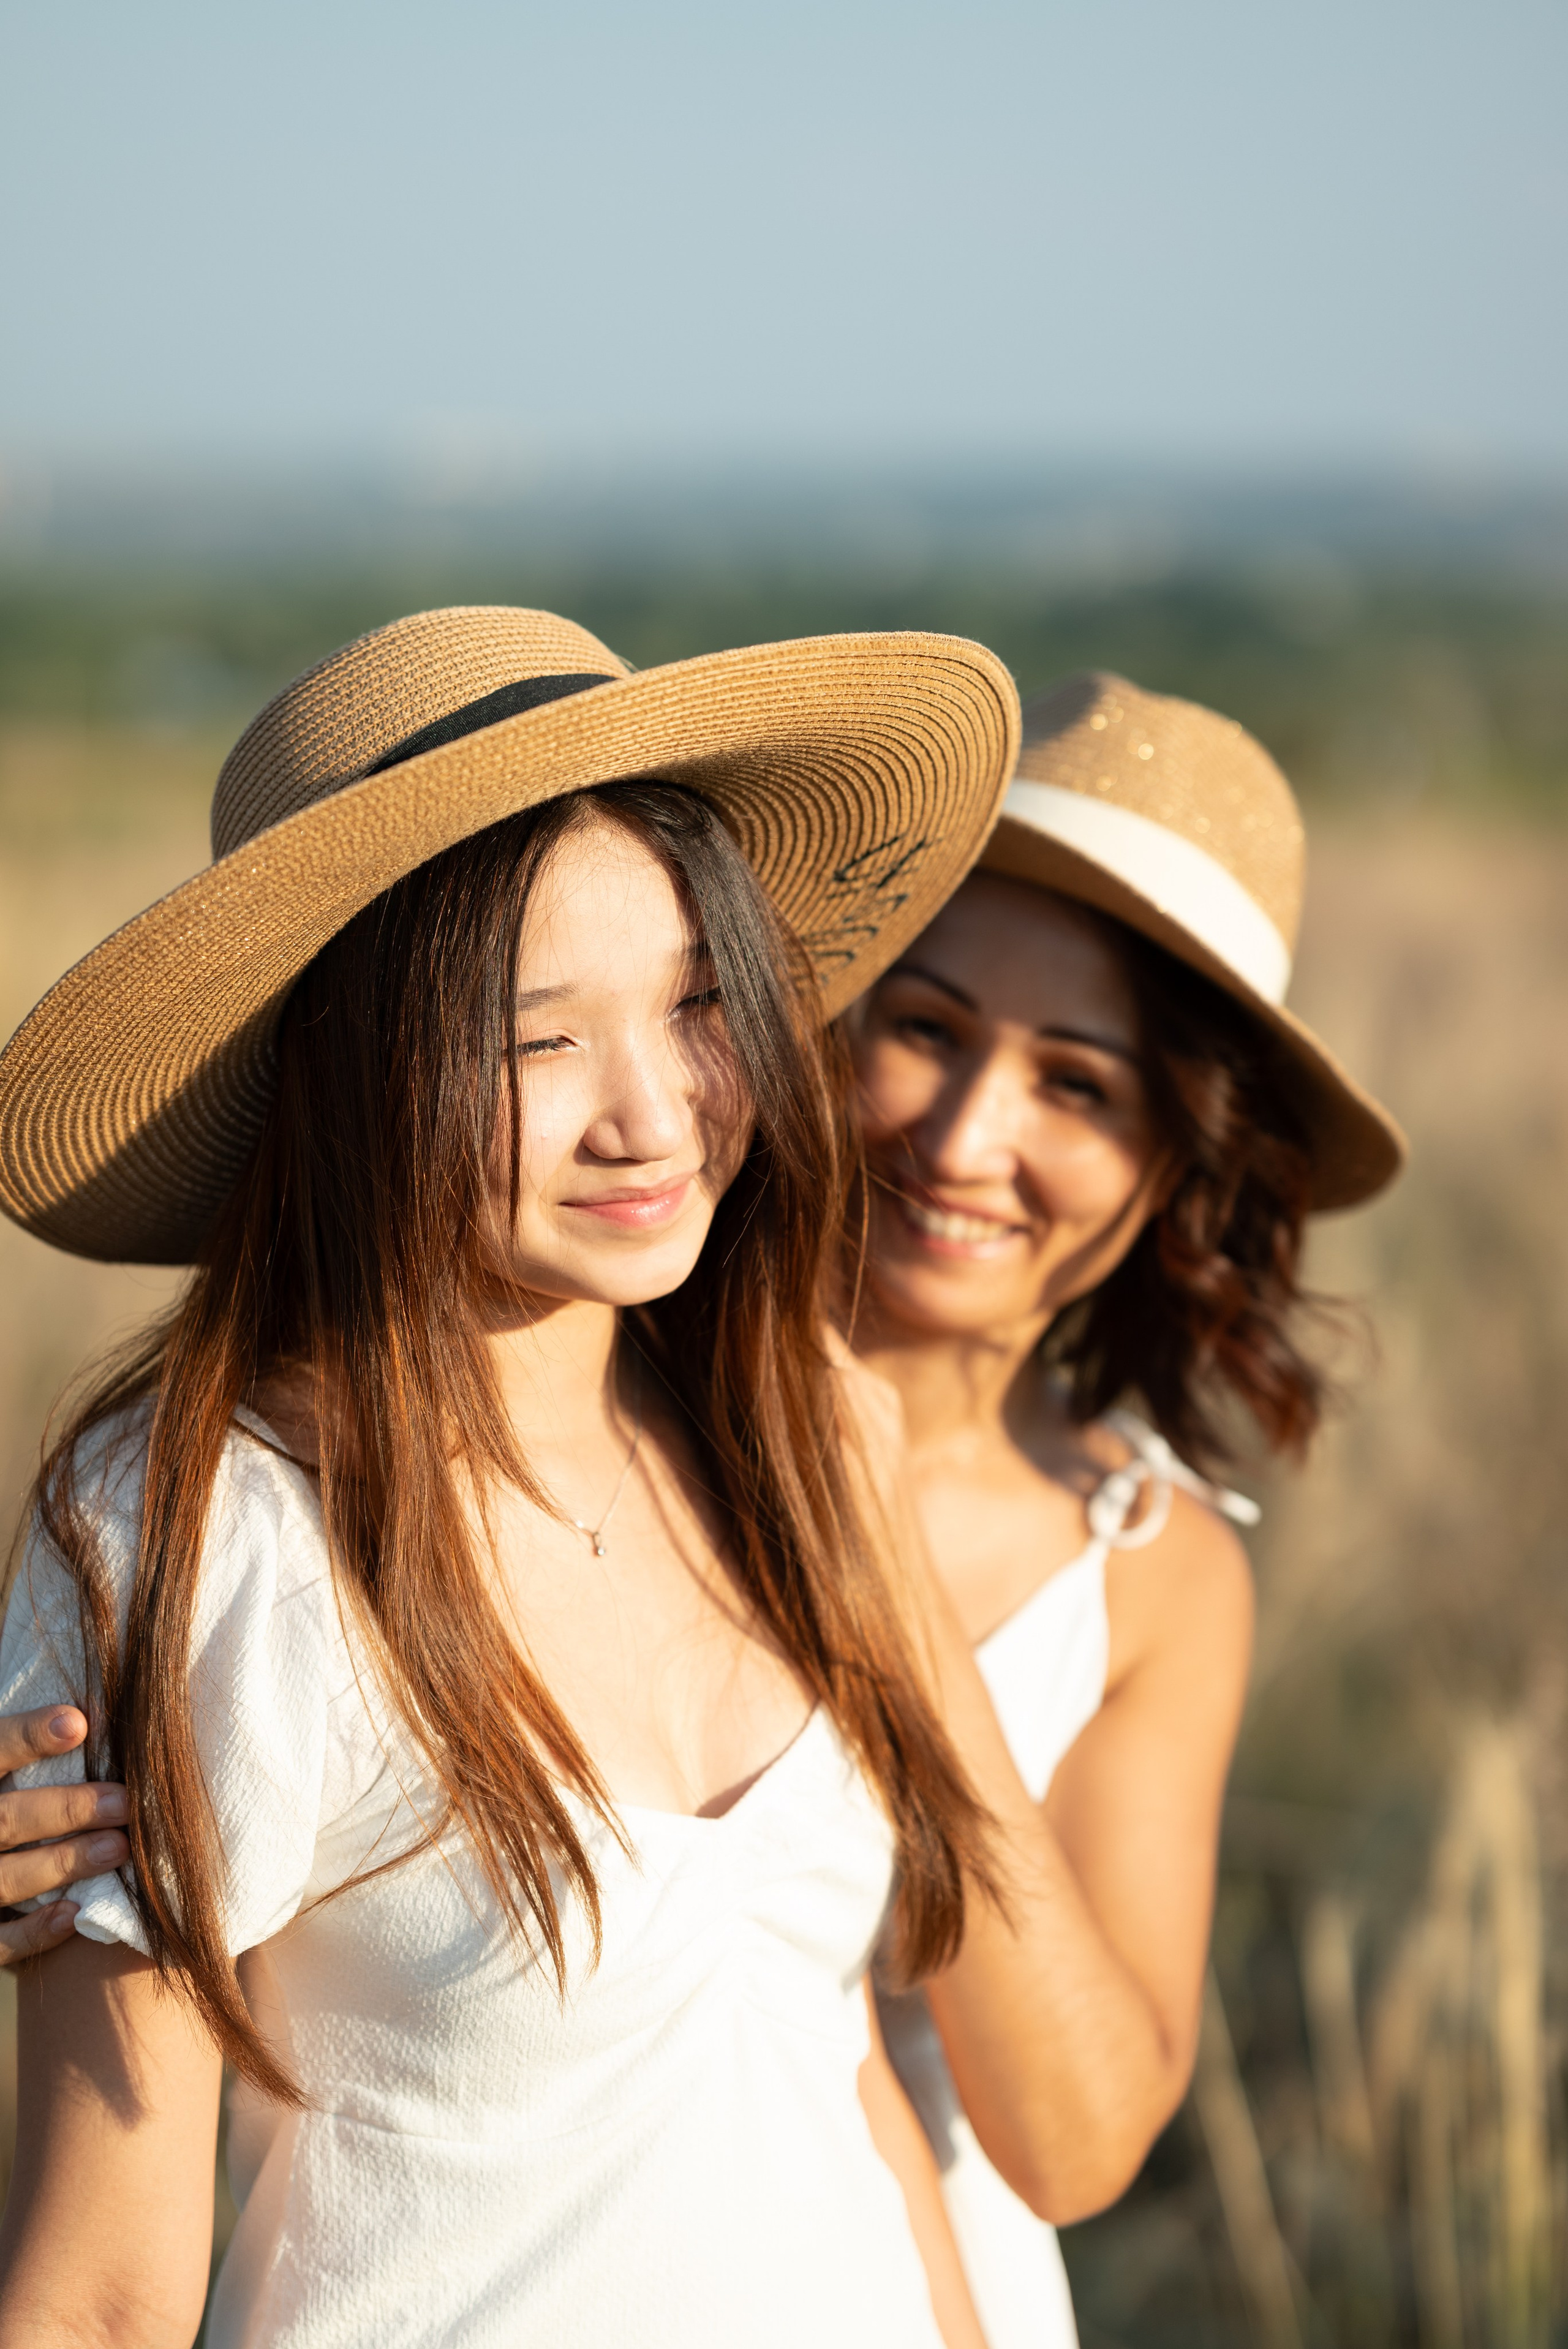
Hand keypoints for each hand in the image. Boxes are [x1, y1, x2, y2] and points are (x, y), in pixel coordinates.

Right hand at [0, 1706, 128, 1963]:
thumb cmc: (4, 1802)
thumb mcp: (0, 1775)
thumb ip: (23, 1749)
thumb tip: (90, 1714)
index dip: (25, 1737)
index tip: (79, 1724)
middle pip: (3, 1819)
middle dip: (66, 1810)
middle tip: (125, 1802)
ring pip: (4, 1879)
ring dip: (63, 1864)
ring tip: (119, 1848)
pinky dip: (33, 1932)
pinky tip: (74, 1914)